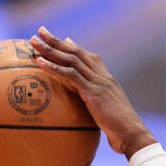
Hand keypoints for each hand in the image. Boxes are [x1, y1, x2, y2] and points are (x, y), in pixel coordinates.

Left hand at [29, 28, 156, 157]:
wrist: (131, 133)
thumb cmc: (120, 130)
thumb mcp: (108, 114)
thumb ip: (98, 106)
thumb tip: (92, 110)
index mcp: (106, 80)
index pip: (89, 57)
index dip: (75, 47)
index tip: (63, 39)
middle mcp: (102, 76)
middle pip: (76, 52)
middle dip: (57, 41)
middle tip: (40, 31)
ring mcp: (98, 82)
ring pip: (71, 59)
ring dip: (51, 49)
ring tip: (34, 41)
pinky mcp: (92, 91)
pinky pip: (70, 75)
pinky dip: (54, 67)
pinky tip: (40, 62)